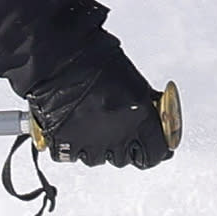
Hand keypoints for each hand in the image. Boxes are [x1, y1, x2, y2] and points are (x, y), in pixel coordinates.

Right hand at [26, 68, 180, 169]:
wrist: (59, 56)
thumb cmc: (95, 57)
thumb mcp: (133, 79)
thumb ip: (147, 103)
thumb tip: (156, 117)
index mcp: (140, 116)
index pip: (158, 151)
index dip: (158, 151)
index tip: (157, 148)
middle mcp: (117, 134)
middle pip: (128, 159)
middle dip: (127, 148)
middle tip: (121, 134)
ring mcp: (90, 141)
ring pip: (99, 159)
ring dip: (99, 148)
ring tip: (93, 127)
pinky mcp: (63, 143)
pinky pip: (72, 155)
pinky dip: (73, 147)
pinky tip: (74, 130)